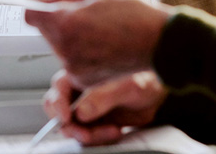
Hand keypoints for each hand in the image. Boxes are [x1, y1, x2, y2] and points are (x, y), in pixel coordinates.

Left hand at [24, 0, 170, 87]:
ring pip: (58, 46)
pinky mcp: (84, 80)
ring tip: (98, 29)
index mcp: (66, 24)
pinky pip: (71, 61)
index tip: (45, 4)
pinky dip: (81, 52)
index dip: (37, 6)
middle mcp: (66, 51)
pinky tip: (102, 45)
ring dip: (70, 37)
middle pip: (44, 31)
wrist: (160, 43)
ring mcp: (74, 69)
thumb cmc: (132, 14)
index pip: (30, 15)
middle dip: (58, 21)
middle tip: (86, 14)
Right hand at [43, 70, 167, 145]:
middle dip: (71, 126)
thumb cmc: (143, 78)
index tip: (67, 118)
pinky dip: (100, 138)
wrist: (157, 92)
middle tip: (86, 133)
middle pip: (60, 111)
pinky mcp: (96, 123)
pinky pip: (89, 135)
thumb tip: (81, 111)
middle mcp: (80, 92)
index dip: (58, 104)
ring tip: (111, 130)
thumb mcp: (125, 87)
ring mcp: (87, 109)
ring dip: (90, 134)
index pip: (58, 89)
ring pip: (75, 127)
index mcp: (81, 76)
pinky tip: (115, 130)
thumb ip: (102, 97)